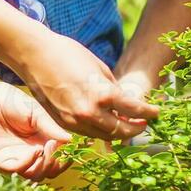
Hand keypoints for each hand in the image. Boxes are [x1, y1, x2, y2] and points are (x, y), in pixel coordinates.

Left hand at [0, 74, 71, 179]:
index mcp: (41, 141)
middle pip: (49, 171)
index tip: (71, 147)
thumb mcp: (35, 112)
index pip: (58, 159)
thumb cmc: (9, 100)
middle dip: (56, 164)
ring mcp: (15, 158)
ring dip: (44, 165)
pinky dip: (29, 163)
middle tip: (55, 147)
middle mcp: (29, 153)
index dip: (66, 157)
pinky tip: (35, 151)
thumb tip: (71, 141)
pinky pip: (16, 170)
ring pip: (35, 175)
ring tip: (45, 148)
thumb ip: (51, 126)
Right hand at [14, 33, 155, 140]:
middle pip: (121, 130)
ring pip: (104, 136)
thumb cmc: (67, 53)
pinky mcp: (62, 123)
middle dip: (136, 128)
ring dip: (118, 132)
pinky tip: (105, 122)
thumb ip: (113, 89)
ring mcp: (74, 121)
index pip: (134, 110)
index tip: (156, 112)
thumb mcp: (99, 67)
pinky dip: (99, 130)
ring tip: (126, 124)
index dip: (149, 113)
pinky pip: (87, 132)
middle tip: (144, 122)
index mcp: (102, 94)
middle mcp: (89, 112)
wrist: (33, 55)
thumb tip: (125, 103)